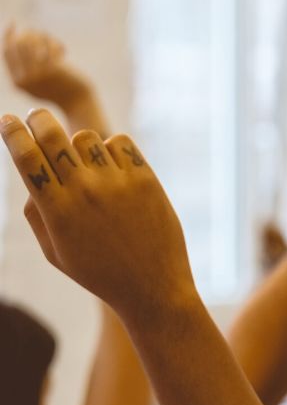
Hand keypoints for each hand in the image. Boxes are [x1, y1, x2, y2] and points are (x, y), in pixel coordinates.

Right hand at [1, 110, 195, 316]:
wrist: (153, 287)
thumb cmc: (99, 272)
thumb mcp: (55, 251)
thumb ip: (36, 213)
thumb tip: (33, 174)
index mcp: (57, 211)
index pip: (26, 158)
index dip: (12, 132)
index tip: (8, 119)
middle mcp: (85, 192)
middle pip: (52, 135)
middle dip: (39, 119)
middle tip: (37, 117)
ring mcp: (118, 183)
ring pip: (86, 137)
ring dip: (78, 142)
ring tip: (83, 159)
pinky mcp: (145, 179)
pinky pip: (120, 142)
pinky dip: (111, 147)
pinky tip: (112, 164)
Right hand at [4, 24, 95, 112]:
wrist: (78, 101)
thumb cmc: (59, 89)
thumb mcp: (36, 83)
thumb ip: (23, 68)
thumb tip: (12, 41)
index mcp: (17, 82)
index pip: (6, 52)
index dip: (8, 36)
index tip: (13, 24)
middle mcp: (26, 78)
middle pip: (19, 44)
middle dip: (29, 34)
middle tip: (40, 34)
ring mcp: (39, 74)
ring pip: (34, 43)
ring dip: (43, 37)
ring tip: (51, 40)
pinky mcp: (54, 69)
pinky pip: (49, 46)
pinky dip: (55, 43)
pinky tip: (62, 49)